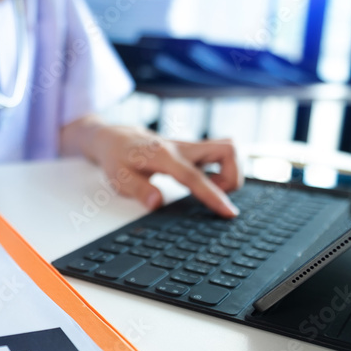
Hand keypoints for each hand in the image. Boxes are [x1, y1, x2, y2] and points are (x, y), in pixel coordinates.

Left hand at [70, 120, 242, 216]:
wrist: (117, 138)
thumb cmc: (118, 159)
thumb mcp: (119, 178)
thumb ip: (139, 190)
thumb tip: (157, 203)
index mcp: (164, 156)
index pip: (194, 176)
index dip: (213, 195)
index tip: (228, 212)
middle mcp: (182, 147)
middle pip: (227, 149)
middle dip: (233, 176)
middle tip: (217, 195)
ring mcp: (190, 146)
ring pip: (228, 149)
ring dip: (231, 172)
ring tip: (212, 189)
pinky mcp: (194, 149)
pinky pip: (221, 154)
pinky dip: (223, 170)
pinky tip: (207, 182)